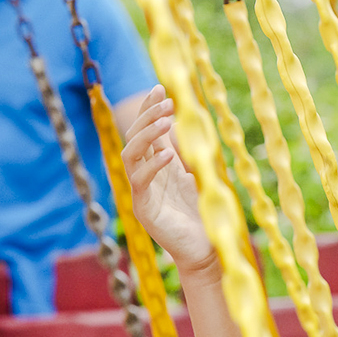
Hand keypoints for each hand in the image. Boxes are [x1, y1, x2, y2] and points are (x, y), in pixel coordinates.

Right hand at [120, 86, 216, 278]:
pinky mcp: (144, 210)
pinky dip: (153, 166)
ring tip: (166, 120)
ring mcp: (142, 193)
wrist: (207, 250)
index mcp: (159, 167)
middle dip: (148, 116)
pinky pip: (140, 182)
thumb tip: (188, 125)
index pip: (147, 132)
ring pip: (131, 155)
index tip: (159, 86)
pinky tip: (168, 155)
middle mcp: (146, 177)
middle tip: (167, 100)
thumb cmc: (206, 215)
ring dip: (147, 135)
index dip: (150, 109)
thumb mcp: (199, 176)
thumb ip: (189, 154)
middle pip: (134, 138)